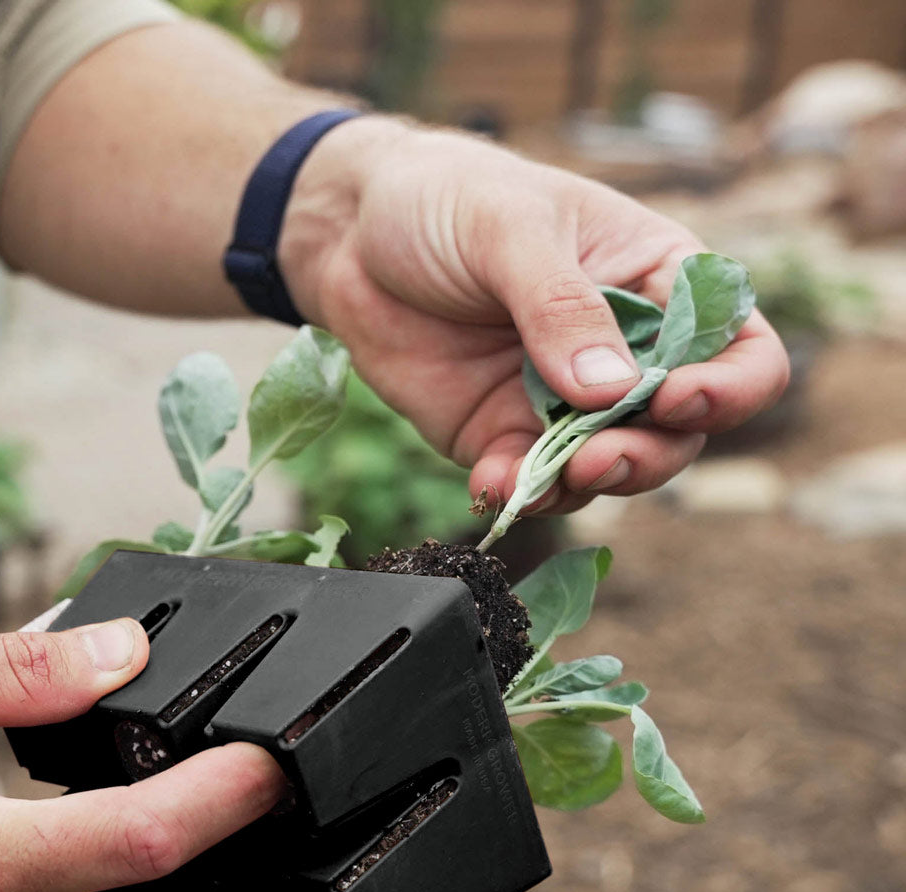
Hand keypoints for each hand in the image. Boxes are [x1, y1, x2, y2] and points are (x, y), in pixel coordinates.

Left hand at [283, 121, 790, 512]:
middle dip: (649, 453)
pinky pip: (531, 482)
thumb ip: (561, 306)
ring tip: (552, 474)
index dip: (728, 387)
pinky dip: (520, 493)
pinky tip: (492, 483)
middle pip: (678, 431)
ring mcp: (563, 401)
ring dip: (590, 483)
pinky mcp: (503, 435)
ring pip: (611, 467)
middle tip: (598, 457)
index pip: (737, 348)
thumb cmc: (446, 200)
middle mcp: (623, 351)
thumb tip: (611, 390)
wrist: (350, 236)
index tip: (674, 398)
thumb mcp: (509, 229)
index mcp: (656, 282)